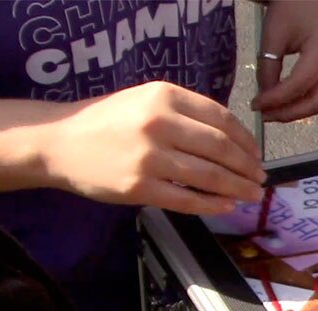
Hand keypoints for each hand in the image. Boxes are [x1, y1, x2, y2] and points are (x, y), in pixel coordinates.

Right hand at [47, 81, 264, 214]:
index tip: (257, 154)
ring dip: (236, 188)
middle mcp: (159, 122)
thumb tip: (233, 141)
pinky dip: (211, 205)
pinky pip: (186, 199)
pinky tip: (226, 206)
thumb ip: (186, 114)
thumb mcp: (146, 101)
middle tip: (260, 179)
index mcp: (165, 96)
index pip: (221, 118)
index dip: (246, 140)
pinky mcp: (139, 186)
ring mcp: (149, 156)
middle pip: (220, 148)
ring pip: (208, 175)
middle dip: (246, 167)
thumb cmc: (108, 121)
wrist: (57, 141)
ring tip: (251, 194)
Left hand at [252, 0, 317, 121]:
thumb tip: (264, 99)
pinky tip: (284, 103)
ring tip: (272, 112)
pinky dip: (302, 102)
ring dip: (296, 111)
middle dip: (290, 113)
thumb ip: (268, 68)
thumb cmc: (290, 8)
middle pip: (317, 102)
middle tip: (265, 116)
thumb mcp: (273, 35)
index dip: (277, 99)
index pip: (300, 84)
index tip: (256, 105)